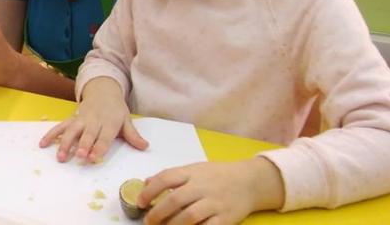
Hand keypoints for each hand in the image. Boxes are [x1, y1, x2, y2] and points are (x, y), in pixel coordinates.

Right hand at [39, 77, 148, 162]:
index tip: (93, 158)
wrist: (103, 90)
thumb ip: (133, 135)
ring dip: (65, 143)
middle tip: (78, 156)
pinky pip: (60, 126)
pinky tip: (43, 144)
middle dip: (83, 144)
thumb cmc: (116, 109)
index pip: (104, 136)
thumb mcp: (126, 120)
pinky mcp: (72, 118)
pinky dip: (51, 134)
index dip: (99, 147)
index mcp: (109, 122)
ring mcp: (81, 119)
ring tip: (60, 157)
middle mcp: (94, 120)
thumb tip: (145, 146)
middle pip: (88, 134)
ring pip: (72, 130)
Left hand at [140, 157, 284, 224]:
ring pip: (190, 216)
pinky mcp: (226, 218)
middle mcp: (203, 186)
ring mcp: (215, 202)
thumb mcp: (195, 169)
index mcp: (192, 172)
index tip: (140, 202)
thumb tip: (146, 183)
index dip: (150, 191)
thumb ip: (172, 176)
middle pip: (175, 199)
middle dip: (157, 213)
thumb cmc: (218, 175)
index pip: (166, 178)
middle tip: (148, 221)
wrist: (250, 181)